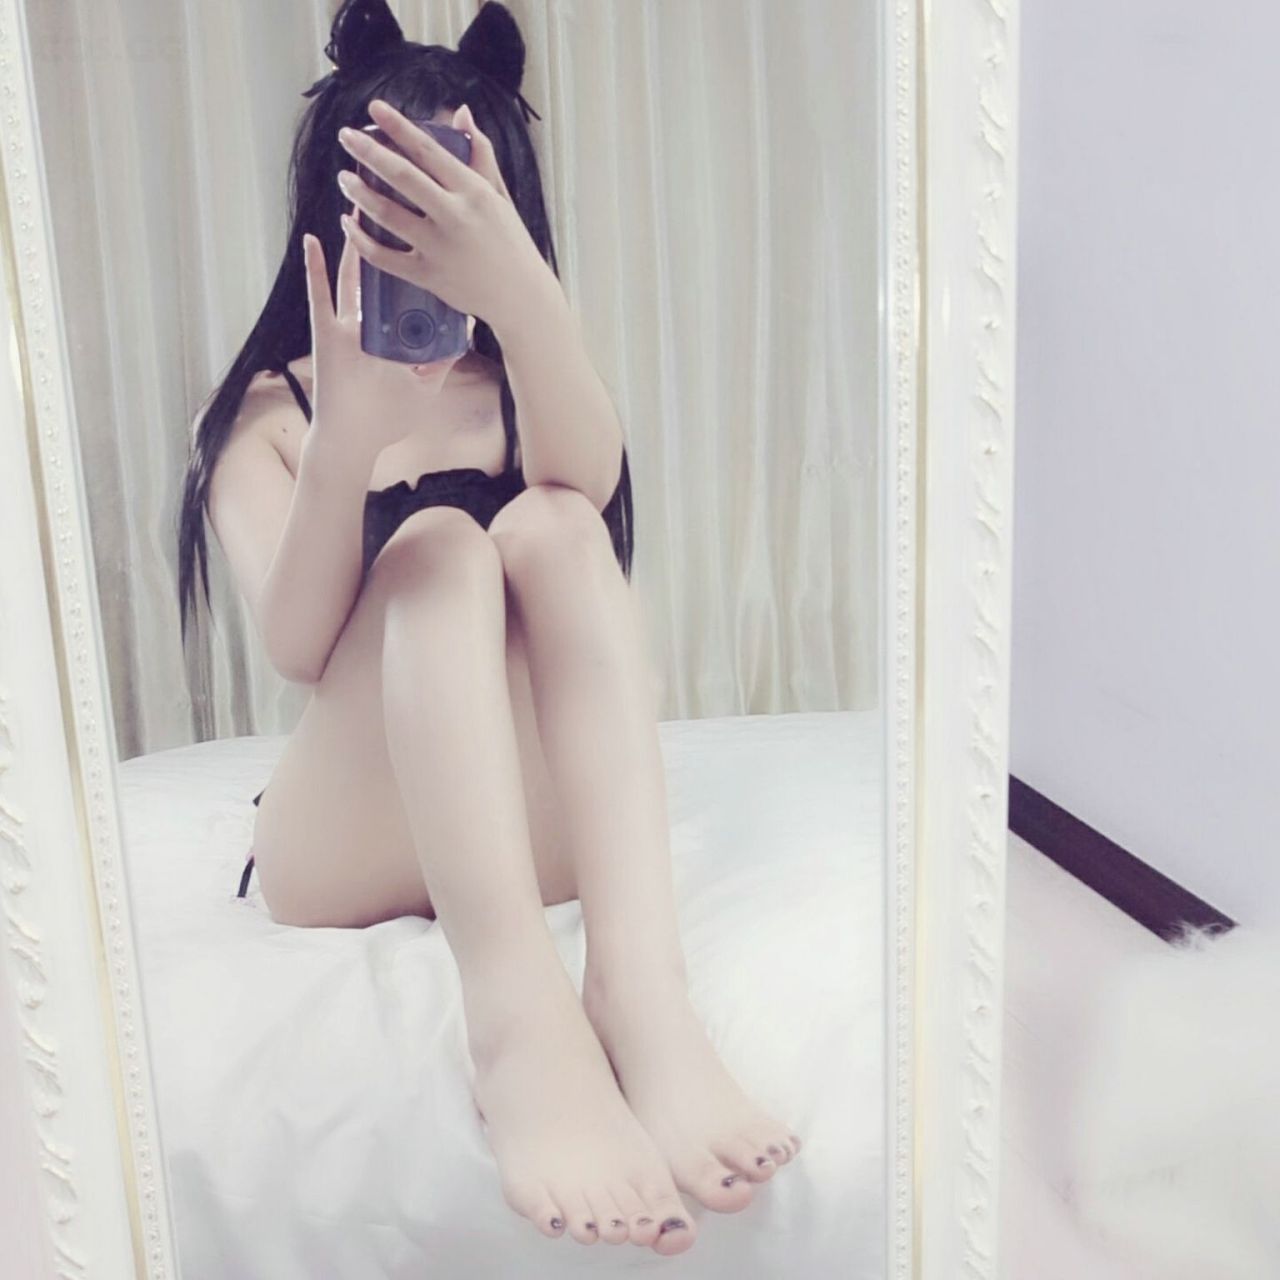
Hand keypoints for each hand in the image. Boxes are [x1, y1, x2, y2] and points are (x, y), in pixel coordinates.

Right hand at [300, 226, 459, 469]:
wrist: (356, 441)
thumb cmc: (388, 419)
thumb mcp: (425, 385)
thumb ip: (442, 359)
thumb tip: (464, 332)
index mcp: (394, 331)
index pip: (408, 289)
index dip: (418, 263)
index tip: (434, 235)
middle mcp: (370, 321)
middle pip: (382, 272)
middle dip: (389, 242)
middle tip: (399, 203)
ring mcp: (347, 323)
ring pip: (352, 274)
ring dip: (355, 240)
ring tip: (359, 202)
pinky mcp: (327, 333)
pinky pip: (320, 296)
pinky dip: (315, 269)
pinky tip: (314, 240)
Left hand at [335, 98, 552, 330]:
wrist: (520, 297)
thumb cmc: (510, 242)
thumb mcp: (499, 195)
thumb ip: (480, 153)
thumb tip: (461, 113)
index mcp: (473, 191)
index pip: (429, 150)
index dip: (398, 126)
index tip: (374, 108)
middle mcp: (454, 216)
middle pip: (401, 176)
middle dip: (368, 151)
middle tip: (346, 136)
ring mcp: (439, 248)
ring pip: (387, 214)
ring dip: (359, 193)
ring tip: (345, 179)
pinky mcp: (428, 276)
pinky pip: (384, 257)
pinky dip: (361, 240)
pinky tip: (349, 224)